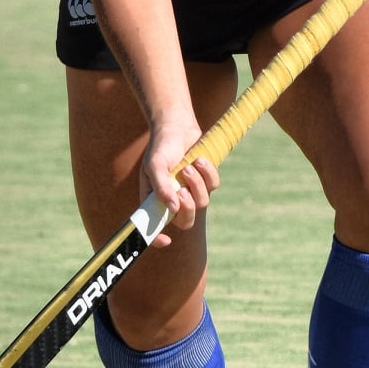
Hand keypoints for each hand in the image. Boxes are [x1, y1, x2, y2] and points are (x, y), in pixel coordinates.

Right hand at [141, 116, 218, 246]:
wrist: (177, 127)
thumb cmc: (161, 147)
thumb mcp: (155, 165)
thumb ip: (161, 186)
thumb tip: (173, 208)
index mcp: (155, 200)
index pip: (155, 227)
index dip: (157, 238)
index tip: (166, 241)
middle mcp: (173, 200)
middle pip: (186, 222)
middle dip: (188, 208)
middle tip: (183, 191)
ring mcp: (191, 192)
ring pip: (202, 203)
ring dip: (196, 184)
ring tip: (188, 166)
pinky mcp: (206, 182)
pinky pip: (213, 186)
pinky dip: (207, 172)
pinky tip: (198, 159)